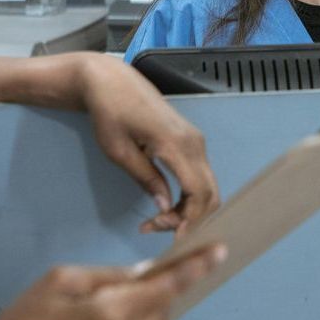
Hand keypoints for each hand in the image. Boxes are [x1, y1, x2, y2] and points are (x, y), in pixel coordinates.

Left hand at [72, 54, 219, 232]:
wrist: (111, 82)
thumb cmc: (109, 113)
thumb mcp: (119, 151)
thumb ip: (146, 179)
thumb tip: (165, 206)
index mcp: (176, 144)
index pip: (198, 192)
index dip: (190, 220)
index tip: (171, 238)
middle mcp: (194, 142)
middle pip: (210, 193)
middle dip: (190, 219)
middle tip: (157, 227)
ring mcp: (195, 140)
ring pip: (207, 186)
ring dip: (189, 209)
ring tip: (157, 218)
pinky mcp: (191, 140)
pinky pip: (200, 175)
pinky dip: (189, 196)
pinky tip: (167, 204)